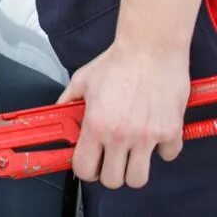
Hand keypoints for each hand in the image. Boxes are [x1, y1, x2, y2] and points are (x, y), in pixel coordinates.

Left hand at [58, 40, 189, 188]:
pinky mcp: (171, 132)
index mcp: (96, 125)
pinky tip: (154, 134)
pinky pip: (167, 156)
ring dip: (134, 169)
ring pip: (139, 178)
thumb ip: (68, 101)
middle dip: (109, 173)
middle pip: (113, 181)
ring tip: (131, 153)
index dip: (84, 170)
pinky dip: (161, 150)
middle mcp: (121, 135)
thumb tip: (59, 113)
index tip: (89, 164)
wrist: (150, 49)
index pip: (85, 169)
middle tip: (110, 159)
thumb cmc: (116, 62)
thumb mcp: (82, 80)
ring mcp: (148, 136)